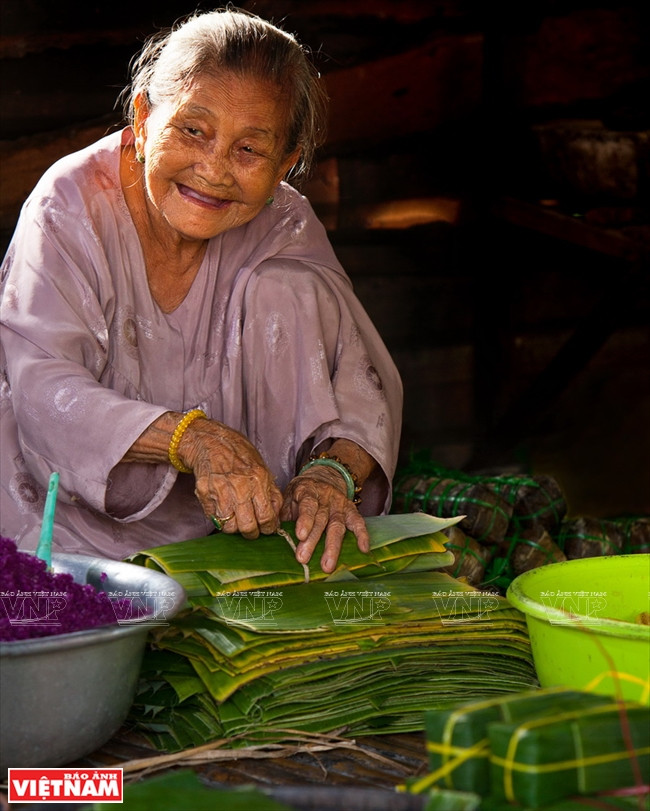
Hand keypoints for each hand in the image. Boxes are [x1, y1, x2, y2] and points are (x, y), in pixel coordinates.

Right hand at [180, 419, 282, 538]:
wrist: (210, 441)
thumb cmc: (239, 455)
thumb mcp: (262, 468)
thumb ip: (271, 492)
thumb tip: (276, 516)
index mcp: (258, 480)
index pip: (267, 517)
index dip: (268, 528)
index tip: (266, 528)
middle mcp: (240, 487)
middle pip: (248, 527)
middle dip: (252, 533)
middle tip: (252, 529)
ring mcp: (220, 491)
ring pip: (230, 527)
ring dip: (235, 527)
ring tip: (237, 519)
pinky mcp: (204, 494)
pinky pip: (214, 518)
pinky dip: (220, 519)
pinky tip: (224, 510)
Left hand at [280, 465, 369, 572]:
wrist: (324, 477)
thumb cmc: (301, 493)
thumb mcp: (289, 496)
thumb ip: (284, 513)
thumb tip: (275, 532)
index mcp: (307, 490)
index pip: (307, 504)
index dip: (305, 519)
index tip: (300, 535)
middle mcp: (325, 497)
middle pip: (320, 519)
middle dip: (313, 540)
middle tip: (303, 558)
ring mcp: (339, 504)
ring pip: (337, 525)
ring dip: (332, 547)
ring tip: (327, 566)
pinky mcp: (351, 510)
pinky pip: (358, 522)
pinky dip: (362, 535)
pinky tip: (363, 549)